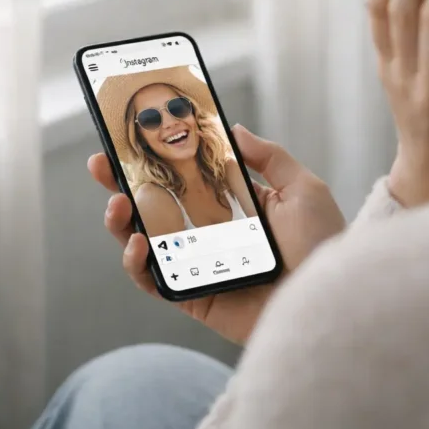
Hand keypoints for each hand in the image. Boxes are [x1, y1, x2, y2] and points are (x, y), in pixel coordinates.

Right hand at [89, 125, 345, 344]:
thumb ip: (269, 157)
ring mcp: (197, 265)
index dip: (156, 158)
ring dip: (121, 221)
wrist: (328, 298)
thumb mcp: (302, 189)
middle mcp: (210, 234)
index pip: (184, 177)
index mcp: (233, 205)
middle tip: (100, 164)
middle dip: (121, 184)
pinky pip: (154, 281)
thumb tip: (233, 129)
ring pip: (144, 241)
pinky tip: (139, 243)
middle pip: (154, 206)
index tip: (129, 136)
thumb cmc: (322, 246)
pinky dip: (137, 264)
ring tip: (117, 203)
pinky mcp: (192, 296)